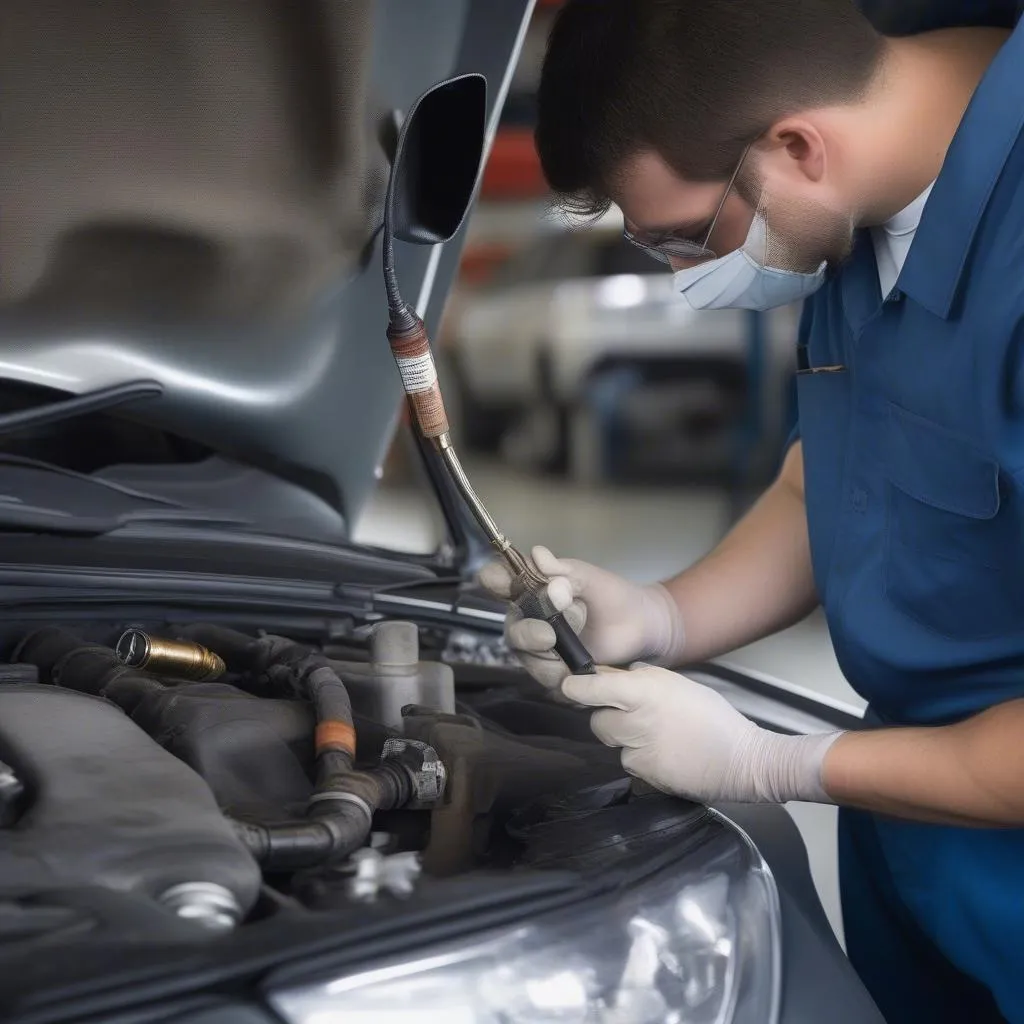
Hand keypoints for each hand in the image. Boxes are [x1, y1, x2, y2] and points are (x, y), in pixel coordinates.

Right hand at [478, 545, 684, 689]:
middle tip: (549, 635)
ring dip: (545, 659)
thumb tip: (537, 555)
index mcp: (532, 588)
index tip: (502, 583)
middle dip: (527, 633)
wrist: (643, 628)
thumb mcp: (590, 579)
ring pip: (526, 657)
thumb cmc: (614, 597)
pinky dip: (559, 676)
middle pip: (511, 627)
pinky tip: (576, 672)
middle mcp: (529, 617)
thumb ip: (563, 570)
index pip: (499, 580)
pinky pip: (546, 678)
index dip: (494, 580)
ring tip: (571, 658)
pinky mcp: (555, 670)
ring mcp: (540, 646)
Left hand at [562, 663, 841, 803]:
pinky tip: (665, 757)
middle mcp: (635, 721)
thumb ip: (643, 680)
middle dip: (608, 718)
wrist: (742, 760)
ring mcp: (638, 752)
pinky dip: (642, 761)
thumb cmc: (713, 716)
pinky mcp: (644, 777)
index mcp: (645, 691)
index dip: (577, 688)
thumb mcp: (678, 684)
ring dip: (627, 741)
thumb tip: (614, 677)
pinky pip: (631, 765)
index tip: (569, 686)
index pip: (593, 688)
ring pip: (615, 745)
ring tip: (658, 739)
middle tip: (632, 716)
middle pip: (598, 721)